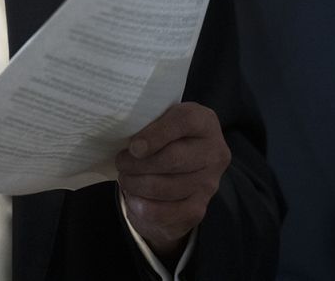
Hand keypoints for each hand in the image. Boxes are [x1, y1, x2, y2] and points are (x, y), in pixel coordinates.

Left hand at [116, 102, 230, 263]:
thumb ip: (146, 122)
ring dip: (136, 184)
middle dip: (138, 163)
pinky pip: (163, 212)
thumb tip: (122, 133)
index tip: (133, 147)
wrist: (178, 169)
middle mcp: (214, 152)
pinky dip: (141, 205)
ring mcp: (209, 183)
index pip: (184, 121)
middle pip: (174, 158)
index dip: (156, 134)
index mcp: (204, 122)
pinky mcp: (198, 209)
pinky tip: (133, 196)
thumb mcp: (158, 120)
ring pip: (165, 187)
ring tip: (125, 177)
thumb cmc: (161, 137)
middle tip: (120, 162)